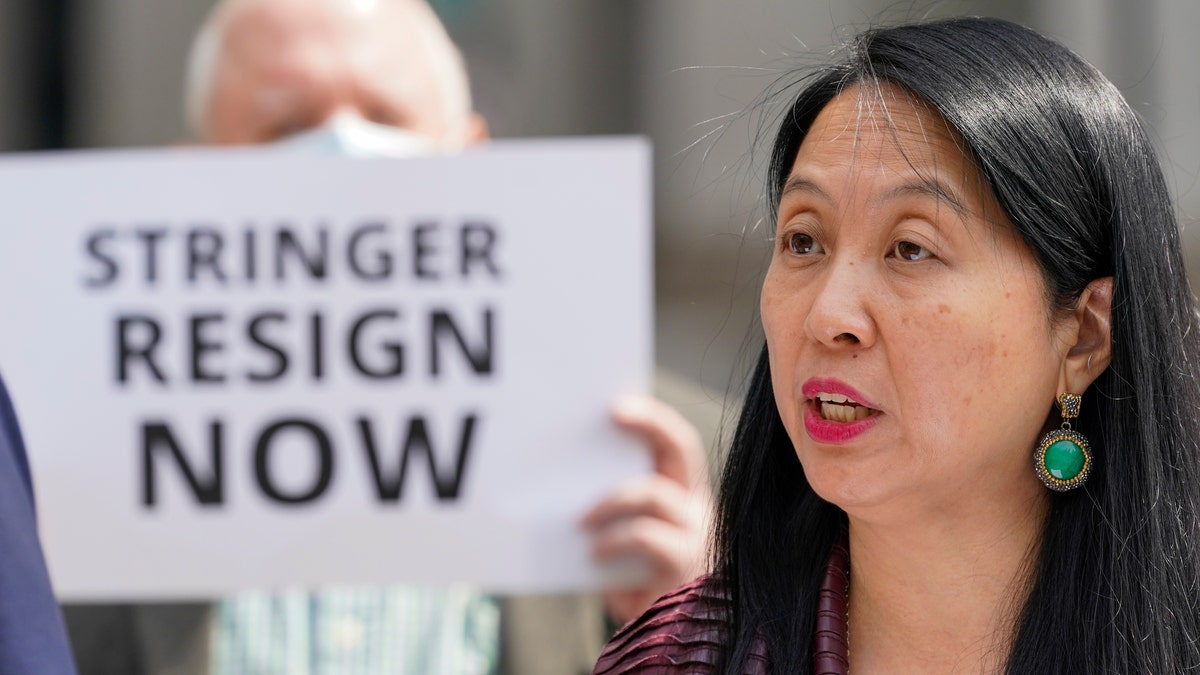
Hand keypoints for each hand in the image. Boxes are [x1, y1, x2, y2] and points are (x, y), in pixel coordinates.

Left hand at [581, 394, 713, 623]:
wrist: (662, 643)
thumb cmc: (632, 586)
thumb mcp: (619, 542)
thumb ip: (610, 511)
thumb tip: (565, 479)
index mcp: (681, 495)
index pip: (676, 442)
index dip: (652, 418)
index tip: (616, 404)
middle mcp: (695, 508)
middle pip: (681, 449)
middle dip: (649, 422)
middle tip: (612, 413)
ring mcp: (693, 534)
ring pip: (653, 494)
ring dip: (610, 500)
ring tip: (579, 519)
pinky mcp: (682, 565)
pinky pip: (646, 538)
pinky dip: (614, 540)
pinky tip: (592, 554)